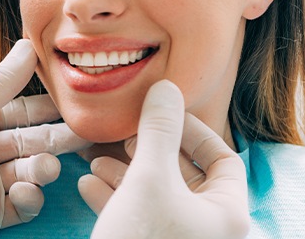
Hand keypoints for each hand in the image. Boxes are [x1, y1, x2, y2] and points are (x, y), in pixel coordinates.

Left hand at [0, 39, 89, 238]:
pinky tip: (25, 192)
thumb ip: (1, 82)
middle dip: (56, 139)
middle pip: (31, 142)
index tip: (72, 103)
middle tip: (84, 136)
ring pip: (30, 172)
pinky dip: (29, 199)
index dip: (47, 108)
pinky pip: (22, 206)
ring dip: (42, 169)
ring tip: (45, 168)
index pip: (21, 112)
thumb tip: (28, 45)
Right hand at [78, 80, 249, 238]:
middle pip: (183, 175)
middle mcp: (205, 230)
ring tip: (96, 158)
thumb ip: (158, 131)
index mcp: (224, 215)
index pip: (222, 159)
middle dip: (148, 150)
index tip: (160, 114)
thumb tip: (165, 88)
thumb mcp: (149, 178)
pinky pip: (135, 216)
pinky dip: (114, 197)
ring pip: (154, 195)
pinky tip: (88, 183)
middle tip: (124, 136)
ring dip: (124, 172)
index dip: (192, 130)